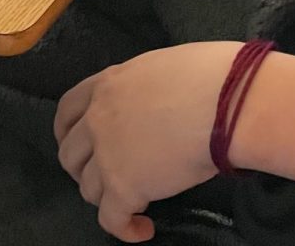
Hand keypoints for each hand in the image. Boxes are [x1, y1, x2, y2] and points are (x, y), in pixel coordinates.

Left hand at [54, 42, 239, 241]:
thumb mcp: (162, 66)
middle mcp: (99, 118)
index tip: (76, 142)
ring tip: (132, 201)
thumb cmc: (211, 75)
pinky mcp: (124, 187)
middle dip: (83, 168)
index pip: (68, 109)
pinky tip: (143, 229)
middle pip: (70, 153)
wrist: (227, 102)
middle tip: (107, 176)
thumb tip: (153, 101)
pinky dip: (125, 228)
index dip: (67, 131)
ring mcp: (108, 154)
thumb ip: (142, 87)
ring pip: (88, 188)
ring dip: (107, 197)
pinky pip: (111, 220)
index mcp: (108, 84)